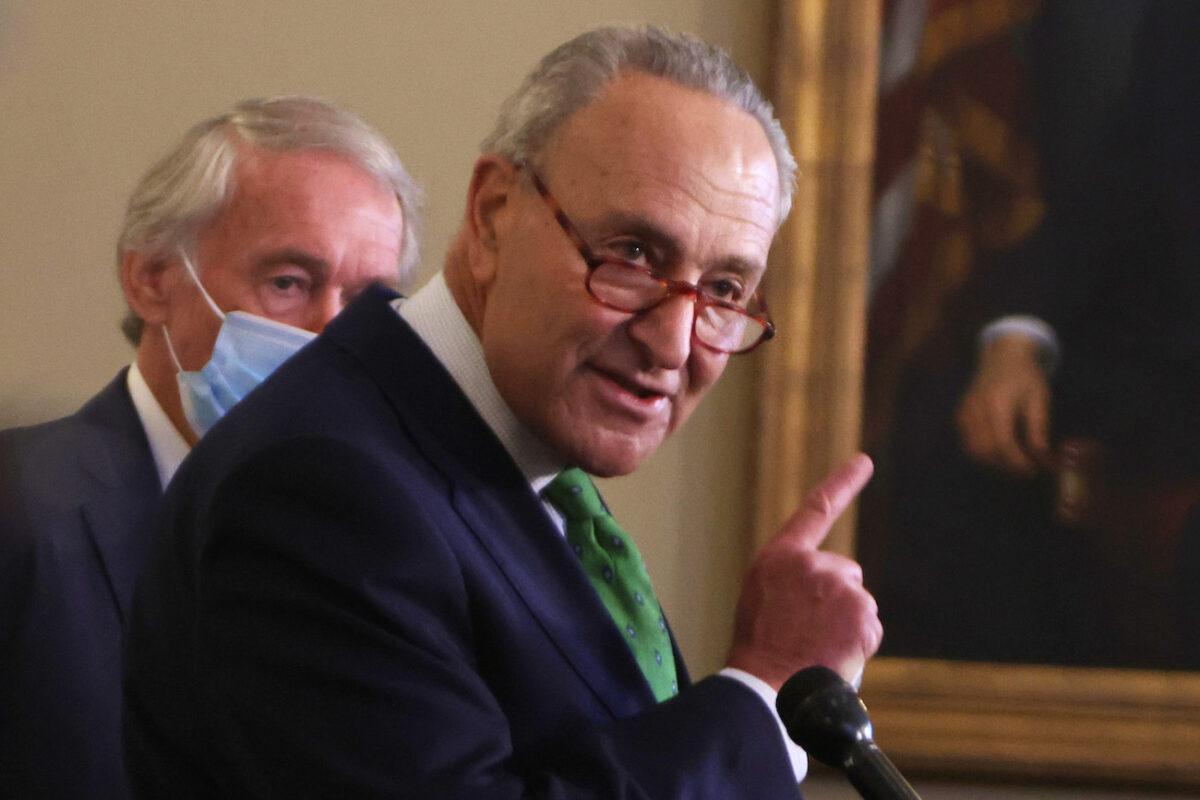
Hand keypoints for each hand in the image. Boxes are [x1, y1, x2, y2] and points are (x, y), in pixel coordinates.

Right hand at [726, 454, 881, 689]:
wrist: (767, 686)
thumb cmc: (760, 650)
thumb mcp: (763, 600)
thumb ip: (792, 581)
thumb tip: (824, 589)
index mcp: (779, 557)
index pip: (815, 510)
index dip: (843, 483)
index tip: (864, 461)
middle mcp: (810, 563)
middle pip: (846, 571)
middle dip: (838, 598)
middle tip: (811, 631)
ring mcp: (838, 585)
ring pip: (859, 602)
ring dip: (847, 625)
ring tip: (817, 647)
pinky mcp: (860, 611)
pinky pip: (871, 628)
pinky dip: (860, 644)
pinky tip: (834, 656)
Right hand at [956, 334, 1051, 474]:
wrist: (1002, 354)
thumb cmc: (1025, 374)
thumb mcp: (1039, 398)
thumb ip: (1038, 428)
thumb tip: (1041, 456)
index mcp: (998, 404)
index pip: (1003, 443)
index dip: (1017, 462)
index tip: (1032, 470)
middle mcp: (976, 409)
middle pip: (984, 451)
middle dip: (1005, 465)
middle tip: (1024, 469)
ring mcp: (965, 412)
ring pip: (972, 450)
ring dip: (992, 462)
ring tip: (1012, 461)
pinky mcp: (960, 414)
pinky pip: (967, 442)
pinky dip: (982, 452)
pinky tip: (998, 450)